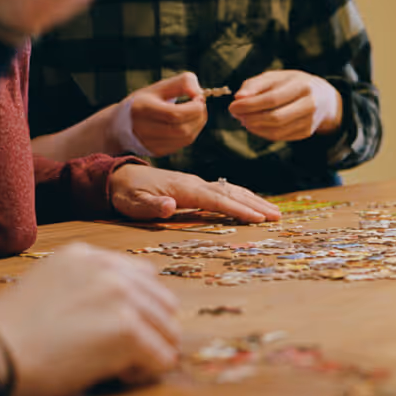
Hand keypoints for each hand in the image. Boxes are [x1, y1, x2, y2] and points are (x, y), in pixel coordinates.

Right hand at [0, 243, 179, 395]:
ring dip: (148, 355)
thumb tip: (125, 314)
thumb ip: (85, 290)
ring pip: (168, 332)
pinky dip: (144, 374)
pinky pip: (162, 358)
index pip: (143, 278)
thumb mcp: (47, 290)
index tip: (112, 332)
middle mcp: (107, 269)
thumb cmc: (5, 336)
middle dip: (149, 333)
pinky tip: (114, 376)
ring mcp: (120, 296)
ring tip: (113, 367)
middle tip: (117, 355)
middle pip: (164, 304)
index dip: (137, 311)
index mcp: (85, 255)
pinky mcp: (127, 330)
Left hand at [110, 165, 281, 223]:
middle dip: (255, 204)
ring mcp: (197, 183)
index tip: (258, 218)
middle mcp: (195, 183)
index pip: (217, 200)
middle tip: (277, 216)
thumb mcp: (132, 203)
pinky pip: (225, 190)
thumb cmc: (126, 194)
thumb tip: (170, 207)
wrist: (118, 176)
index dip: (238, 209)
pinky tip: (253, 203)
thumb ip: (152, 206)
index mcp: (184, 189)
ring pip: (231, 190)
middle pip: (231, 193)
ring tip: (274, 211)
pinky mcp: (196, 187)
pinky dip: (243, 196)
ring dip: (254, 200)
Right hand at [112, 74, 207, 156]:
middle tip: (200, 105)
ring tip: (195, 113)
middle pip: (183, 128)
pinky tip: (187, 123)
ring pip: (186, 138)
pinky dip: (191, 132)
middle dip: (199, 115)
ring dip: (198, 124)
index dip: (194, 107)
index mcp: (142, 109)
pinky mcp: (157, 152)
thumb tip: (200, 93)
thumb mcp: (159, 87)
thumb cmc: (143, 102)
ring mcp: (151, 143)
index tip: (199, 98)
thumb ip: (182, 83)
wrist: (120, 124)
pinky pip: (183, 144)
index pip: (175, 114)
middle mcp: (144, 129)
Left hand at [230, 71, 341, 142]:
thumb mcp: (276, 77)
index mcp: (302, 86)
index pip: (272, 99)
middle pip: (275, 117)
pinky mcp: (306, 133)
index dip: (250, 105)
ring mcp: (310, 121)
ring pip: (277, 131)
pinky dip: (263, 133)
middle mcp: (309, 104)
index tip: (233, 106)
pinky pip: (280, 137)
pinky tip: (256, 125)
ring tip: (244, 120)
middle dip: (251, 118)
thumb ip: (256, 84)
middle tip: (236, 115)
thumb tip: (239, 97)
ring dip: (255, 128)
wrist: (324, 98)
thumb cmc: (294, 84)